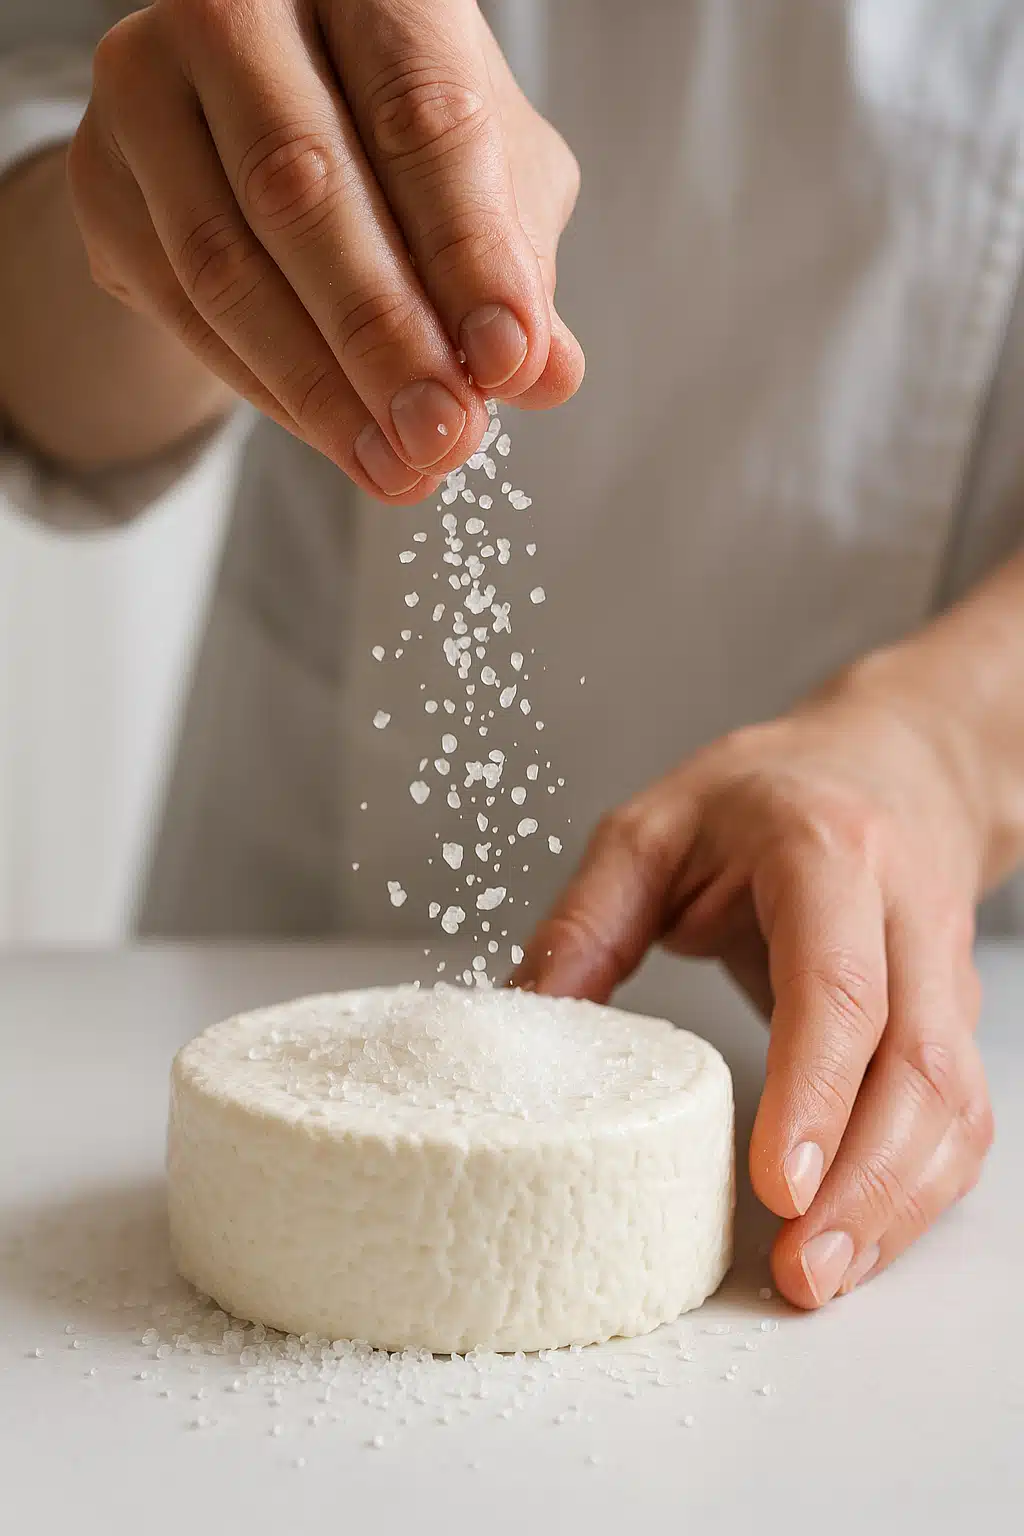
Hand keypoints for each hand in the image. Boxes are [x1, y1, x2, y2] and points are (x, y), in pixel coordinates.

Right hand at [68, 0, 582, 500]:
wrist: (258, 125)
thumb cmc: (401, 137)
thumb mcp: (490, 177)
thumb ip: (517, 261)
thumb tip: (547, 372)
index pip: (421, 113)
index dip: (468, 252)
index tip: (507, 363)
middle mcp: (237, 8)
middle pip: (302, 187)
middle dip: (383, 335)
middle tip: (444, 436)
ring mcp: (148, 87)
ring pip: (226, 263)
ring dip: (320, 388)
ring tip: (398, 466)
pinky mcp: (102, 177)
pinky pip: (182, 310)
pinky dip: (270, 391)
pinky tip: (340, 439)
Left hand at [514, 673, 994, 1307]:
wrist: (891, 761)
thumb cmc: (766, 793)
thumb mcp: (655, 825)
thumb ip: (589, 918)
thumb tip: (521, 1021)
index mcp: (827, 855)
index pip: (839, 986)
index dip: (816, 1092)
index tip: (778, 1185)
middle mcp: (904, 916)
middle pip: (919, 1066)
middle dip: (867, 1186)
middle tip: (801, 1271)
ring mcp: (944, 972)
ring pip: (954, 1106)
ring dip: (898, 1206)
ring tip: (822, 1278)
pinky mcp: (953, 1018)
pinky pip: (958, 1118)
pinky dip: (916, 1191)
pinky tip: (861, 1239)